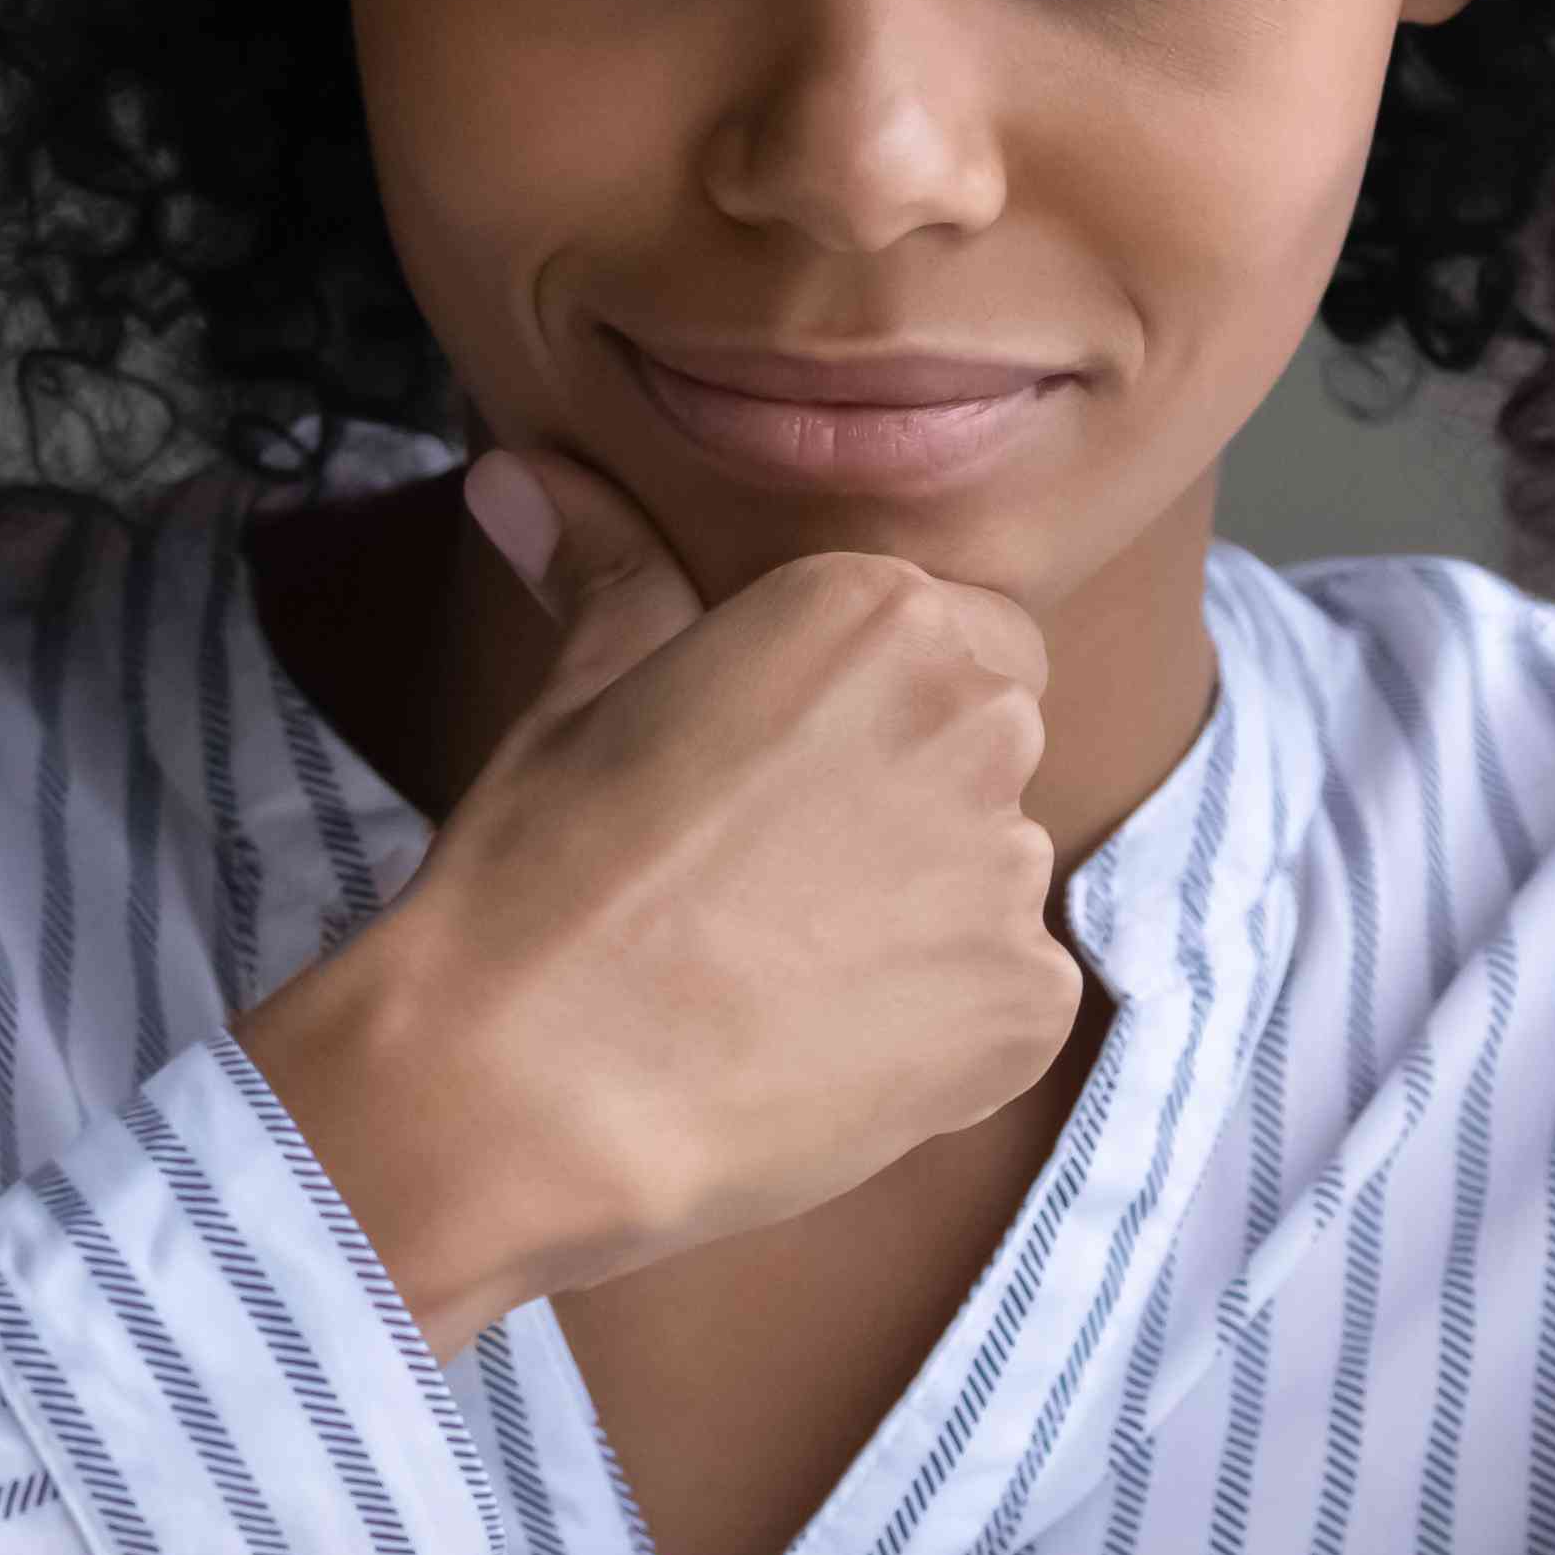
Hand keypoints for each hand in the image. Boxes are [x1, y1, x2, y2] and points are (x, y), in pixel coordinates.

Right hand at [238, 449, 1089, 1349]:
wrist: (531, 1079)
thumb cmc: (540, 877)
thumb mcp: (575, 699)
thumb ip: (606, 570)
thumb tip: (528, 475)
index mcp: (880, 612)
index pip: (954, 641)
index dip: (870, 715)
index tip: (784, 779)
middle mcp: (975, 717)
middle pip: (984, 749)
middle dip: (903, 806)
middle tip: (765, 880)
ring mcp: (1012, 866)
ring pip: (992, 878)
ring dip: (918, 918)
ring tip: (775, 976)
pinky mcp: (1027, 1002)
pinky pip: (1007, 1000)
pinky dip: (939, 1028)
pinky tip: (817, 1047)